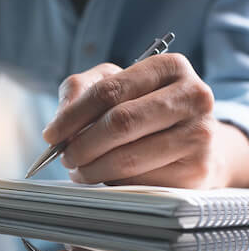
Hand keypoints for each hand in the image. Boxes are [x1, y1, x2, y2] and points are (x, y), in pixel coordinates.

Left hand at [43, 55, 248, 187]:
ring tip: (81, 170)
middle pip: (119, 123)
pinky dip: (115, 183)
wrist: (193, 139)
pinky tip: (108, 177)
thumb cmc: (144, 108)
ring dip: (92, 169)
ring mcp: (198, 135)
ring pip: (127, 158)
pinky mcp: (197, 171)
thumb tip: (58, 125)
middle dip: (81, 145)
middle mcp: (192, 97)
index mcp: (169, 67)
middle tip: (66, 158)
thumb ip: (81, 92)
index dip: (72, 116)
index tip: (51, 135)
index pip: (108, 91)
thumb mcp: (114, 85)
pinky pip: (141, 182)